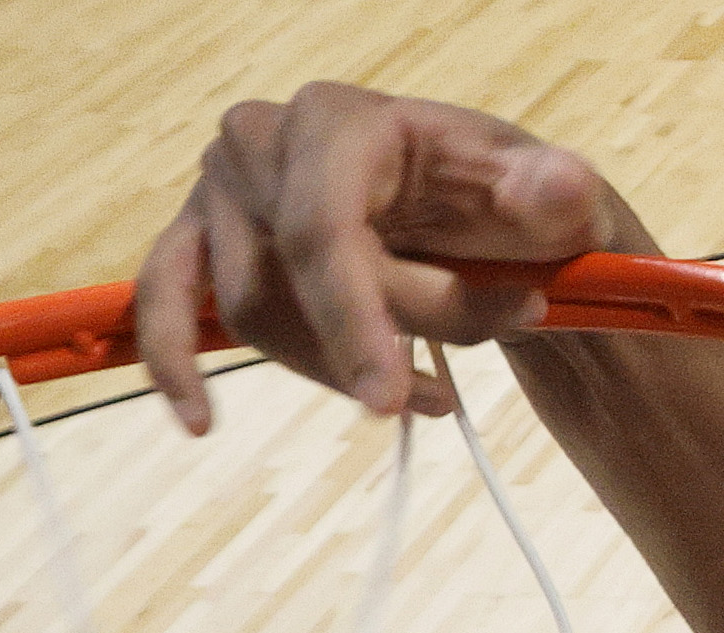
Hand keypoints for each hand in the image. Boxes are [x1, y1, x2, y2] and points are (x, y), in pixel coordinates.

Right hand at [136, 82, 622, 432]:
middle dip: (373, 341)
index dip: (354, 317)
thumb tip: (559, 191)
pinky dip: (176, 360)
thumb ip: (554, 192)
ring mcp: (220, 193)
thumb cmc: (498, 200)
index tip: (389, 398)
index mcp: (338, 122)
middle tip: (444, 385)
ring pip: (251, 314)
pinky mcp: (200, 241)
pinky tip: (201, 419)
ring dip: (331, 369)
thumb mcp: (545, 194)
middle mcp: (261, 144)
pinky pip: (164, 301)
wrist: (466, 211)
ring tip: (417, 393)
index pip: (322, 227)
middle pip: (290, 279)